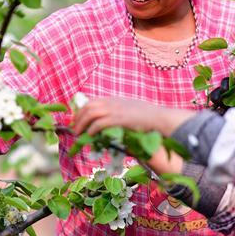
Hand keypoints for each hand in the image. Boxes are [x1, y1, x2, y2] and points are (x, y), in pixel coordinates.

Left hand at [72, 97, 188, 136]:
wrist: (159, 118)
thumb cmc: (148, 117)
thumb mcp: (131, 110)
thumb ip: (120, 113)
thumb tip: (111, 124)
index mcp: (114, 99)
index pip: (92, 101)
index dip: (82, 111)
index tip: (78, 120)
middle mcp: (112, 102)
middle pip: (88, 106)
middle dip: (78, 118)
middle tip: (75, 129)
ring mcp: (115, 110)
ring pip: (90, 114)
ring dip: (81, 124)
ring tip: (78, 134)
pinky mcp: (118, 119)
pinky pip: (99, 123)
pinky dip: (91, 129)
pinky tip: (89, 135)